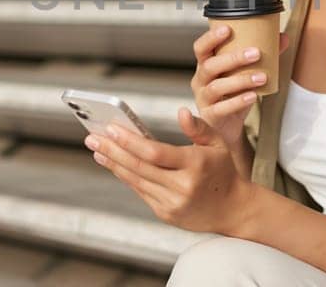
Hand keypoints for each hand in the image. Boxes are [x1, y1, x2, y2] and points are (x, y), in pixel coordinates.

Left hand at [86, 107, 254, 234]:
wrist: (233, 209)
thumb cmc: (223, 170)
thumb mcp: (218, 143)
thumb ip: (198, 127)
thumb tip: (180, 112)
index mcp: (195, 164)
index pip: (154, 153)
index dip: (130, 141)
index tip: (111, 129)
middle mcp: (182, 186)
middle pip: (139, 167)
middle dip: (112, 151)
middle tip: (93, 138)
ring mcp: (173, 203)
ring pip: (136, 180)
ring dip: (114, 164)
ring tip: (97, 150)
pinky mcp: (166, 213)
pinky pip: (141, 192)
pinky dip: (126, 177)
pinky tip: (114, 164)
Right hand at [190, 26, 290, 148]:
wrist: (227, 126)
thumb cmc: (233, 93)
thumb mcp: (244, 73)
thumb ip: (263, 56)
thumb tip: (282, 38)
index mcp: (205, 65)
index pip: (201, 48)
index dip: (211, 38)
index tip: (227, 29)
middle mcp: (200, 80)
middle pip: (210, 66)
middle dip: (233, 58)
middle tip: (256, 53)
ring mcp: (203, 98)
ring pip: (216, 87)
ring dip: (240, 80)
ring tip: (262, 77)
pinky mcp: (211, 115)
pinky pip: (222, 108)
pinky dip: (238, 101)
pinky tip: (253, 95)